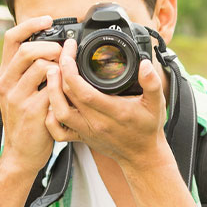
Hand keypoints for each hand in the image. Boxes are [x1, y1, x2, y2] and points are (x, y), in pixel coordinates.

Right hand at [0, 16, 60, 175]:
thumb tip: (57, 47)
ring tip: (68, 75)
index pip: (11, 38)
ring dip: (60, 66)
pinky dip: (64, 86)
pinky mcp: (32, 111)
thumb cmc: (29, 121)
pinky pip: (52, 89)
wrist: (21, 154)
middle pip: (27, 50)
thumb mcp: (23, 92)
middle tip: (64, 53)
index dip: (30, 24)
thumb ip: (33, 71)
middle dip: (51, 46)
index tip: (48, 19)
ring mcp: (17, 97)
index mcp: (6, 74)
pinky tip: (69, 92)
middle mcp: (7, 83)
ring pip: (41, 67)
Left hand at [44, 38, 169, 172]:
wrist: (142, 155)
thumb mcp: (156, 103)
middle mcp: (96, 122)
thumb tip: (145, 64)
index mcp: (114, 111)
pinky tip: (52, 100)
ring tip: (52, 71)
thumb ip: (152, 83)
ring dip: (51, 91)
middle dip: (60, 70)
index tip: (70, 51)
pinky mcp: (81, 137)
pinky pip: (58, 131)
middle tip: (61, 53)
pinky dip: (50, 116)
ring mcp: (86, 131)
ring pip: (59, 112)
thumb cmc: (148, 128)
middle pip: (68, 95)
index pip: (83, 90)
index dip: (71, 69)